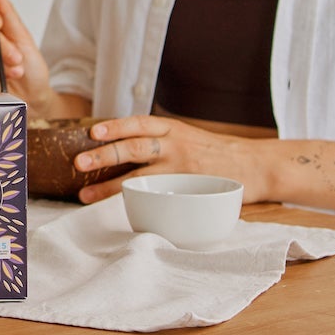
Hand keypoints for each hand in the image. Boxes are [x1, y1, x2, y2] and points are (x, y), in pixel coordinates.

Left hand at [74, 114, 266, 202]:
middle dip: (104, 155)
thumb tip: (118, 146)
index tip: (91, 132)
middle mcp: (175, 145)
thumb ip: (159, 139)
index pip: (139, 123)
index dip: (115, 126)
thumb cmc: (215, 152)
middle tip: (78, 163)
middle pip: (135, 147)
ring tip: (85, 195)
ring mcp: (182, 170)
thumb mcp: (187, 136)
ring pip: (141, 176)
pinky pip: (159, 197)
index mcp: (173, 128)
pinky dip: (137, 203)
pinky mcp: (189, 190)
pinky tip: (119, 211)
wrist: (256, 165)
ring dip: (110, 186)